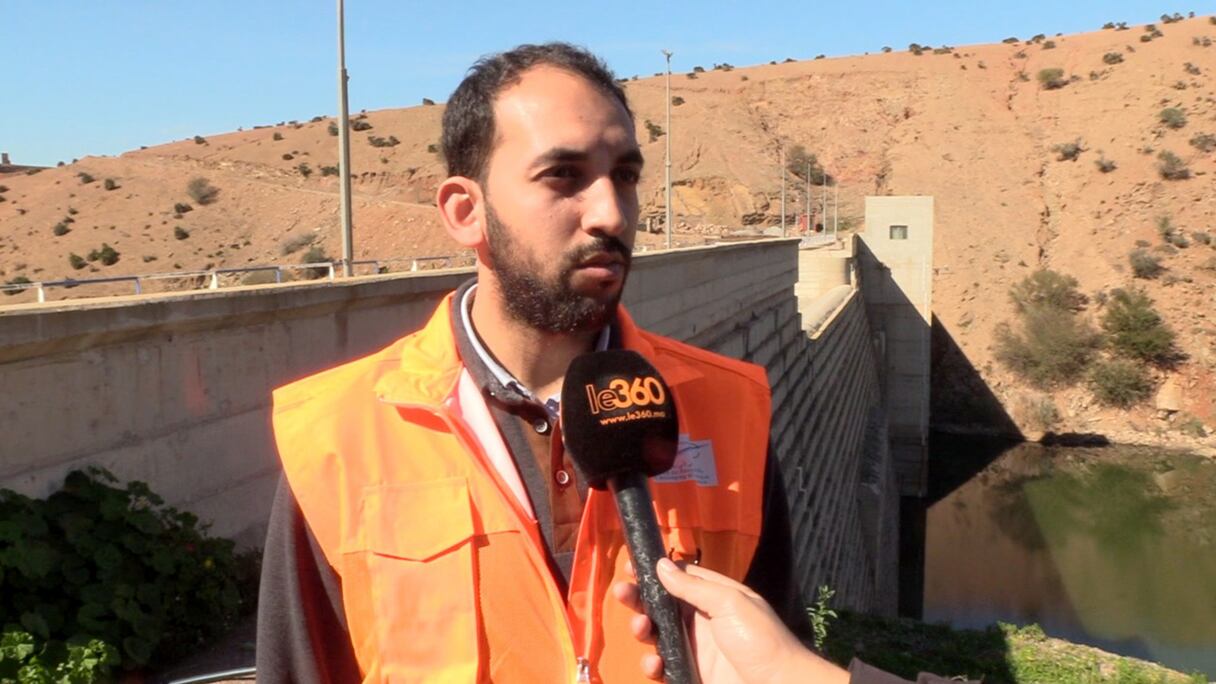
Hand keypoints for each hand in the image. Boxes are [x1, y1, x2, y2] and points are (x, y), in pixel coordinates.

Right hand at [611, 558, 848, 683]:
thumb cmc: (761, 641)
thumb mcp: (730, 603)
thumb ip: (694, 586)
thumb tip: (662, 564)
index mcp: (715, 597)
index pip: (680, 577)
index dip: (655, 571)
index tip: (630, 566)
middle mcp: (702, 620)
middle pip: (661, 604)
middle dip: (639, 598)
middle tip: (622, 592)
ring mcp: (695, 649)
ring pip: (656, 635)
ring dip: (642, 629)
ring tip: (641, 628)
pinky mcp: (689, 674)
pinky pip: (662, 667)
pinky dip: (652, 665)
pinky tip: (654, 664)